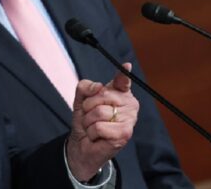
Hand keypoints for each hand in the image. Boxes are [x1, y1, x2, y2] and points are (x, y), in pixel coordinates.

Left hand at [65, 63, 139, 180]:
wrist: (82, 144)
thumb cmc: (86, 121)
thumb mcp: (81, 100)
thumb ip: (86, 87)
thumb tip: (98, 87)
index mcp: (121, 93)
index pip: (123, 80)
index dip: (123, 73)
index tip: (126, 66)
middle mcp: (129, 104)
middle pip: (102, 95)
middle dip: (88, 107)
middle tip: (91, 116)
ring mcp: (129, 119)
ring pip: (100, 112)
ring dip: (89, 121)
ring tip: (93, 127)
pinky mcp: (125, 134)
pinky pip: (100, 127)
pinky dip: (92, 133)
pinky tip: (97, 136)